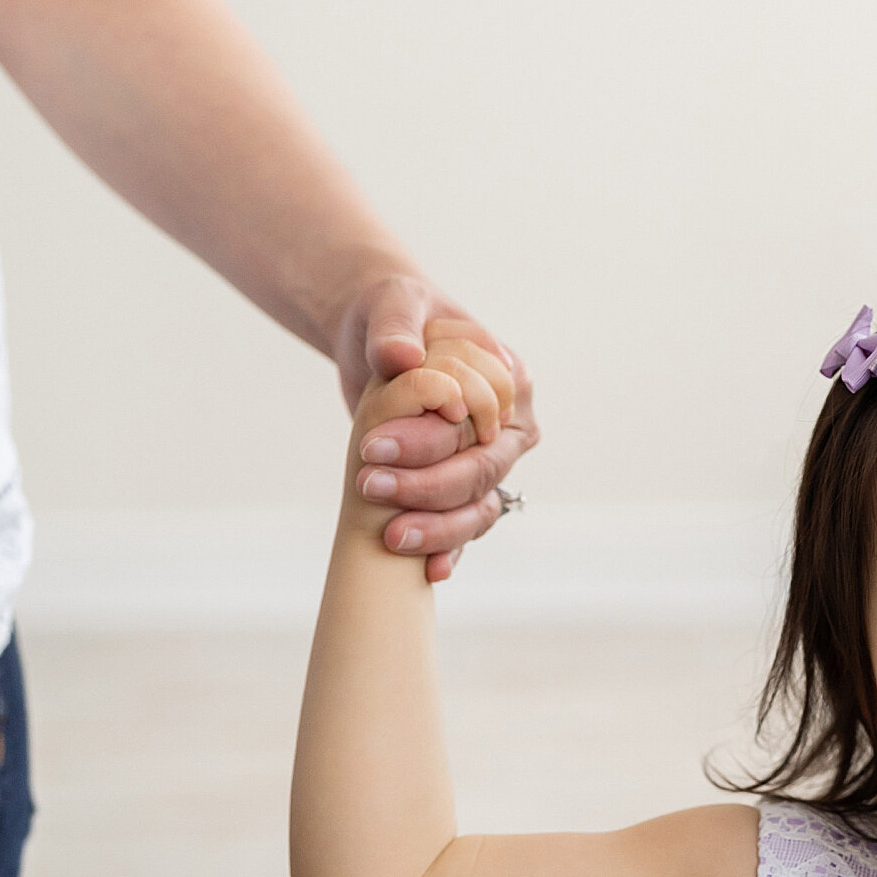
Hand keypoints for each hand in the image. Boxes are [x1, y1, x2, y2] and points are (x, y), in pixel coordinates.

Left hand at [335, 278, 539, 581]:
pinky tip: (431, 572)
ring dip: (438, 527)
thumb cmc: (395, 315)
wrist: (378, 341)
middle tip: (367, 484)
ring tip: (389, 535)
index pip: (481, 421)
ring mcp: (490, 461)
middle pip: (482, 470)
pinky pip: (466, 526)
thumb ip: (396, 328)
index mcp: (509, 379)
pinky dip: (450, 549)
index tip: (372, 447)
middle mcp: (509, 426)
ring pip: (479, 507)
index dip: (431, 441)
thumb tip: (402, 358)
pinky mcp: (462, 486)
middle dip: (427, 487)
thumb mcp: (392, 305)